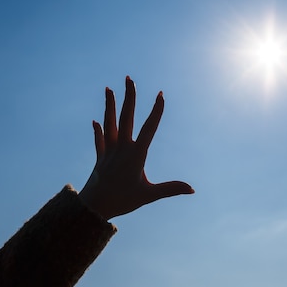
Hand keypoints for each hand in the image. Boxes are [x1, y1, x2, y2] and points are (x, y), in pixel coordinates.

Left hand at [79, 76, 193, 219]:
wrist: (94, 207)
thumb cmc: (123, 201)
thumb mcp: (149, 195)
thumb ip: (170, 189)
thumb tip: (192, 189)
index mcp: (135, 154)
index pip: (149, 128)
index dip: (156, 111)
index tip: (160, 95)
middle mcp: (121, 148)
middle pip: (126, 117)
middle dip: (129, 97)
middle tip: (129, 79)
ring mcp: (109, 151)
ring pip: (110, 123)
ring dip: (109, 105)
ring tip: (108, 89)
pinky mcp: (100, 158)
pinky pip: (99, 140)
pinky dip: (98, 130)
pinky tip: (95, 121)